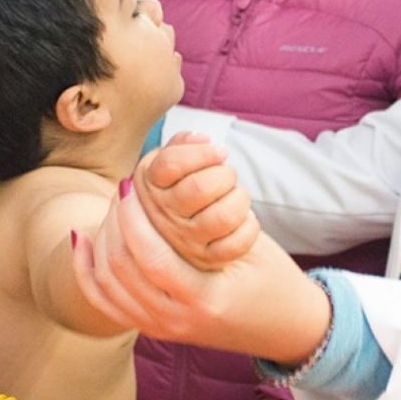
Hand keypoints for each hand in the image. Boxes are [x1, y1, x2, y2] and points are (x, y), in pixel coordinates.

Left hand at [71, 179, 326, 363]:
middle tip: (121, 189)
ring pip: (107, 285)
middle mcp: (176, 322)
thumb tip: (164, 180)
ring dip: (101, 240)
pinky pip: (107, 303)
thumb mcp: (251, 246)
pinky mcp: (154, 329)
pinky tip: (83, 239)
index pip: (150, 259)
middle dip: (114, 222)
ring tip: (112, 207)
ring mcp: (162, 330)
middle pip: (121, 270)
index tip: (130, 185)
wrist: (287, 330)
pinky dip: (88, 271)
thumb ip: (209, 220)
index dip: (133, 219)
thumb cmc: (274, 280)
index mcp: (205, 300)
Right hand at [134, 133, 259, 269]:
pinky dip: (249, 227)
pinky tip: (243, 218)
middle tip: (227, 176)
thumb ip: (181, 145)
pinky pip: (237, 243)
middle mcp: (163, 214)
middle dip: (225, 174)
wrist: (168, 235)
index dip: (203, 152)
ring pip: (223, 216)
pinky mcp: (207, 259)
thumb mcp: (167, 162)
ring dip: (240, 199)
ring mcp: (185, 241)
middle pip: (201, 188)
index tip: (219, 151)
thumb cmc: (175, 188)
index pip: (172, 164)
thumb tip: (204, 140)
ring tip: (235, 196)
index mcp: (151, 184)